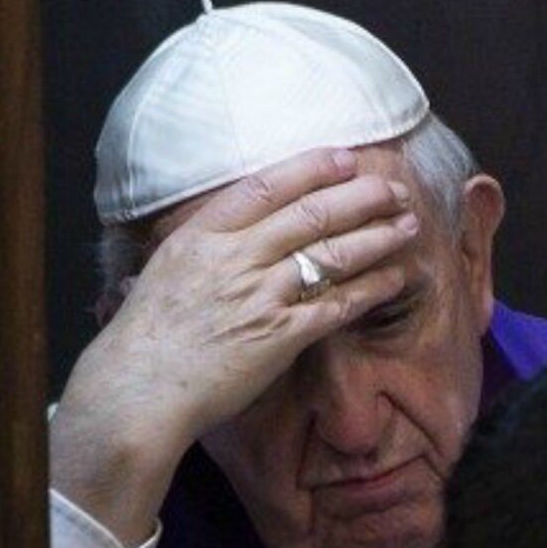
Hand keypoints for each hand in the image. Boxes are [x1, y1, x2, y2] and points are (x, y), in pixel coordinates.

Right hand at [51, 147, 419, 547]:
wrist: (138, 389)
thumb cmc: (146, 336)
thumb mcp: (165, 270)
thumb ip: (205, 245)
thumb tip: (233, 227)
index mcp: (203, 235)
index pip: (267, 186)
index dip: (312, 168)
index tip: (346, 158)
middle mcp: (235, 257)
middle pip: (311, 214)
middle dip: (361, 197)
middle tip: (395, 189)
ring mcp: (259, 295)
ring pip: (331, 254)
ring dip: (377, 236)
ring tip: (408, 225)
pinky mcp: (279, 336)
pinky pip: (337, 304)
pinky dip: (372, 288)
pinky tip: (396, 277)